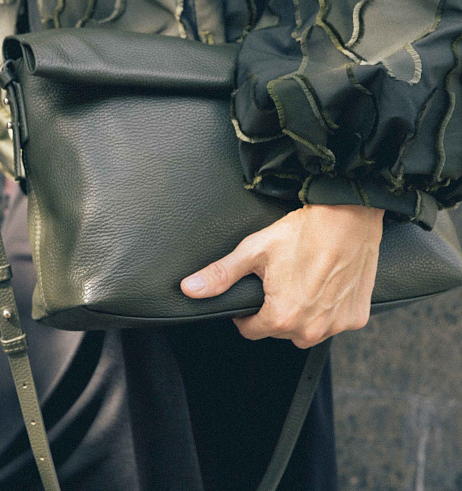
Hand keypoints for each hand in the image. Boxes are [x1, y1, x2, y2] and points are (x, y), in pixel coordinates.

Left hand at [180, 203, 383, 346]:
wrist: (348, 216)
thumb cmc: (302, 231)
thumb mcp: (254, 250)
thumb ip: (221, 275)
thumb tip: (189, 290)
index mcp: (281, 317)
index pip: (250, 330)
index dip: (246, 312)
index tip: (254, 293)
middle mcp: (310, 329)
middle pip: (280, 331)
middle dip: (276, 311)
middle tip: (281, 279)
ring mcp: (336, 325)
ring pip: (308, 329)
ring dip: (303, 313)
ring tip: (304, 280)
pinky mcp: (357, 318)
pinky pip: (335, 321)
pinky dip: (329, 308)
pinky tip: (327, 283)